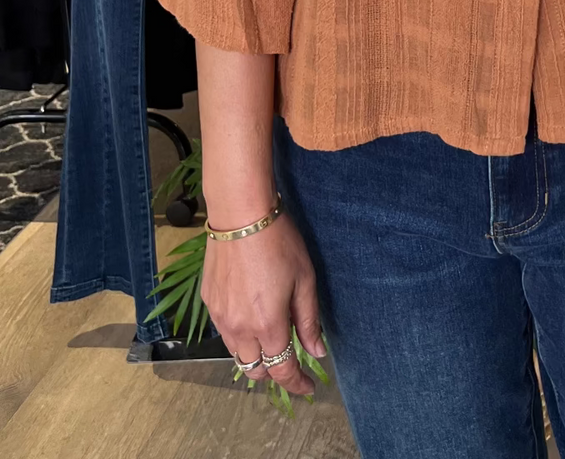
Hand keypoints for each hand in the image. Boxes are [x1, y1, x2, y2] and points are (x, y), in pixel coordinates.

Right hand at [202, 212, 325, 397]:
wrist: (240, 214)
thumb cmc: (278, 242)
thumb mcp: (304, 279)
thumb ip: (308, 320)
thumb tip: (317, 352)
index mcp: (268, 325)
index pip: (282, 371)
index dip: (297, 384)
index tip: (309, 388)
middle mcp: (240, 328)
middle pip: (256, 370)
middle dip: (275, 371)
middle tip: (290, 359)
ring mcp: (221, 317)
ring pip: (237, 354)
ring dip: (255, 355)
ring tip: (270, 337)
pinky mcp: (209, 302)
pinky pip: (224, 332)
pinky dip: (239, 335)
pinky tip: (250, 315)